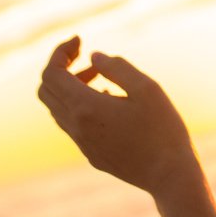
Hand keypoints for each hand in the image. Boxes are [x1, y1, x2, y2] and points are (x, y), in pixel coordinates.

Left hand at [37, 36, 198, 195]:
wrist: (170, 176)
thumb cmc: (163, 130)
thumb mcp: (147, 88)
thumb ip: (117, 67)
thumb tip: (94, 56)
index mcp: (85, 107)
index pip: (51, 73)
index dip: (60, 52)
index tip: (80, 40)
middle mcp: (76, 127)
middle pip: (46, 91)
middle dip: (61, 68)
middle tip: (87, 59)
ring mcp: (82, 144)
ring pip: (57, 109)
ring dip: (71, 88)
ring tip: (102, 80)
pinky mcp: (92, 155)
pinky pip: (72, 125)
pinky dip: (79, 106)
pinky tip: (108, 102)